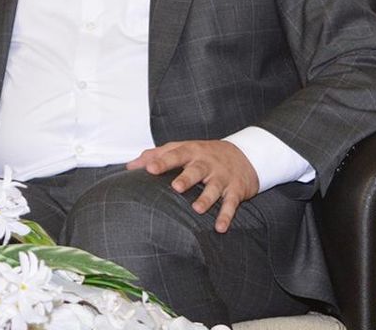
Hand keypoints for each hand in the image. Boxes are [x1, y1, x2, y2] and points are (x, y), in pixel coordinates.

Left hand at [126, 140, 259, 232]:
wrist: (246, 154)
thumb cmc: (204, 154)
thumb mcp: (183, 148)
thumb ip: (156, 155)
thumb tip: (130, 166)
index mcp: (192, 152)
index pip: (175, 154)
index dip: (162, 161)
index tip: (149, 169)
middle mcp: (207, 163)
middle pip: (196, 169)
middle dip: (186, 178)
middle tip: (176, 187)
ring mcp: (222, 176)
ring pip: (214, 187)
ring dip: (206, 198)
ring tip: (197, 208)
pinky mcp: (235, 190)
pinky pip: (231, 204)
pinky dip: (226, 215)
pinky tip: (220, 227)